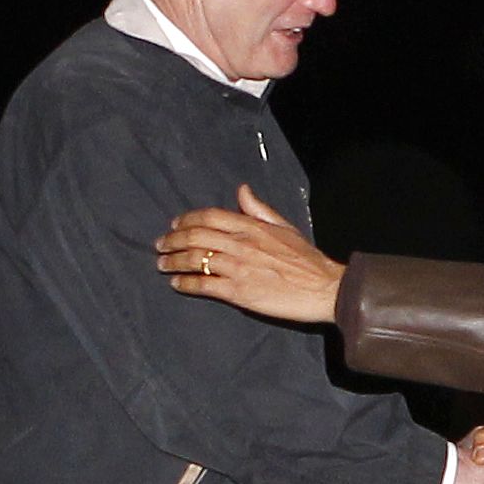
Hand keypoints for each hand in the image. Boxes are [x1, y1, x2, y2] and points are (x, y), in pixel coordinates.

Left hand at [155, 184, 343, 322]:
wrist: (323, 287)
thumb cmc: (306, 259)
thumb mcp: (284, 226)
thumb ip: (258, 209)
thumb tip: (241, 190)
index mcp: (251, 226)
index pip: (209, 216)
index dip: (186, 219)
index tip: (173, 225)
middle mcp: (240, 244)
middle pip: (195, 236)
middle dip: (172, 240)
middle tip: (160, 246)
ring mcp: (237, 268)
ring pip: (195, 260)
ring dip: (173, 262)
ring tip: (162, 265)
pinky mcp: (238, 292)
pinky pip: (203, 285)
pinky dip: (186, 283)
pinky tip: (176, 284)